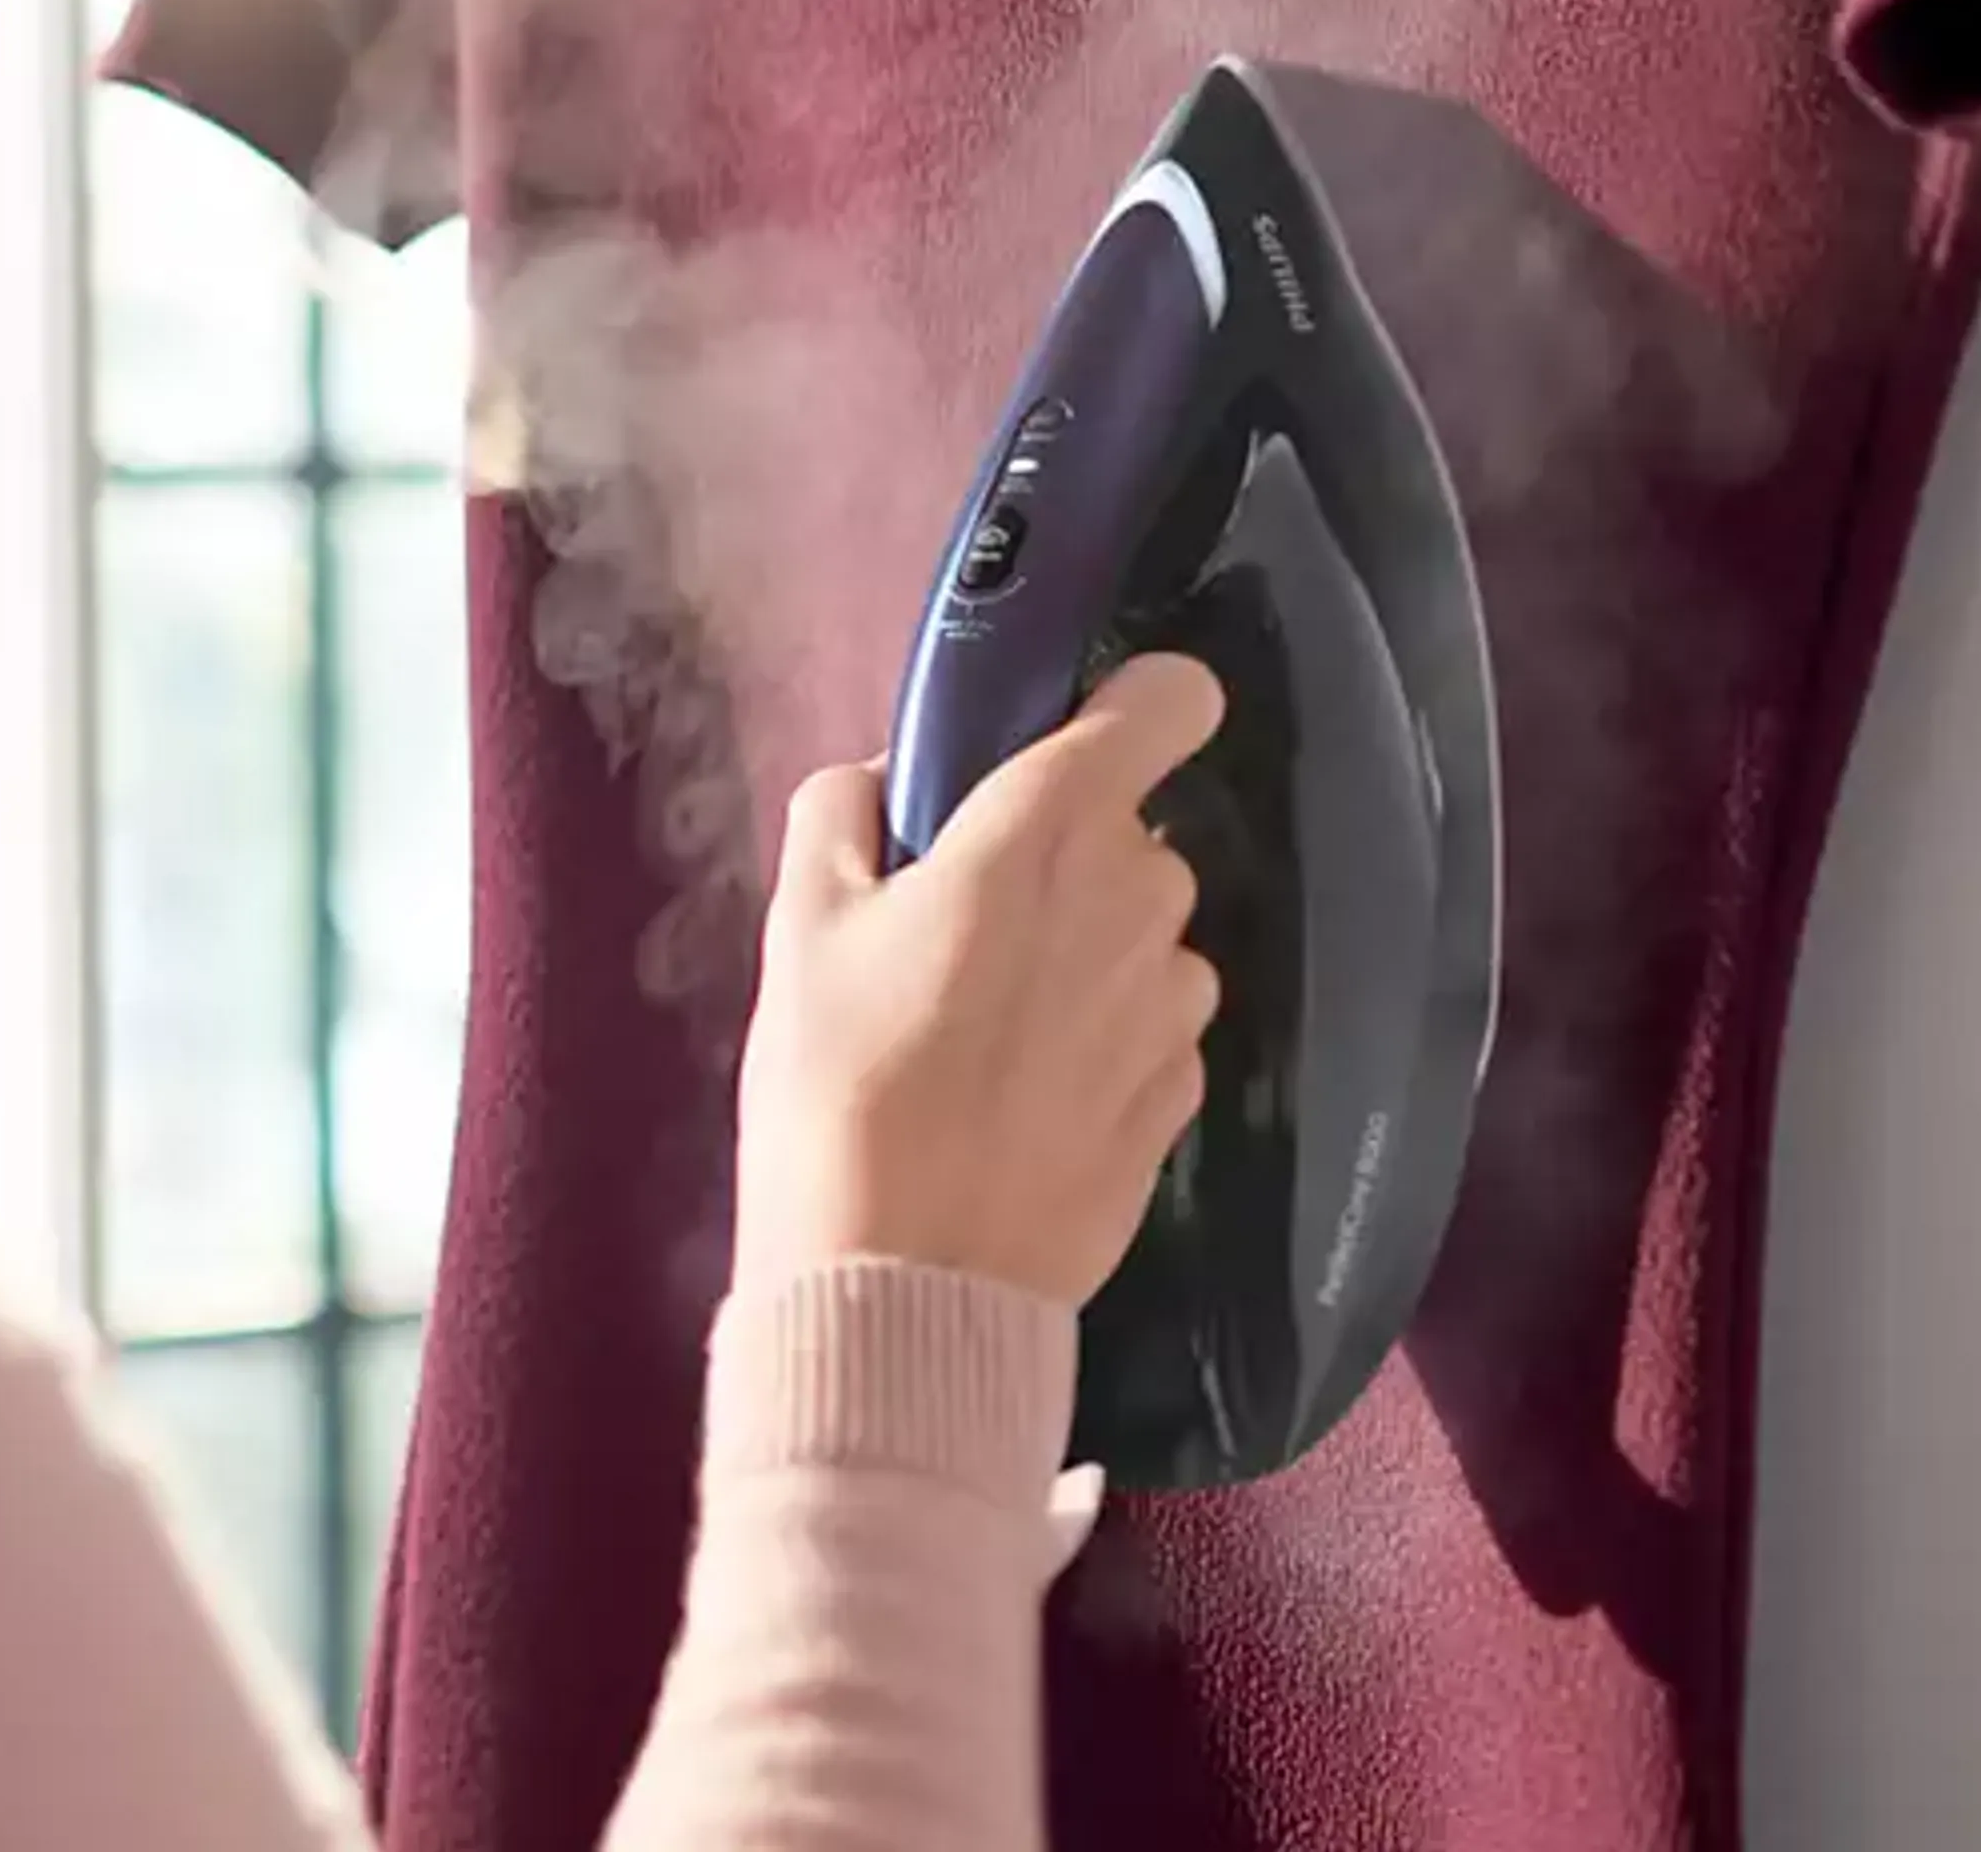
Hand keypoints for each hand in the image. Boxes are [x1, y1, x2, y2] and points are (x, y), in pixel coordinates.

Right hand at [732, 653, 1227, 1305]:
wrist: (902, 1282)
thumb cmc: (839, 1084)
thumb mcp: (798, 927)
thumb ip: (842, 814)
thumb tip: (882, 780)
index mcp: (1050, 827)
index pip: (1170, 699)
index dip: (1130, 706)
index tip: (1061, 749)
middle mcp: (1141, 899)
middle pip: (1128, 835)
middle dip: (1057, 864)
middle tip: (953, 932)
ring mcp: (1174, 1007)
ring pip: (1141, 939)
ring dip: (1083, 960)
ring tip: (981, 1037)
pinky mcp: (1182, 1099)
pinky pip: (1147, 1032)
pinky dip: (1097, 1047)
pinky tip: (1018, 1106)